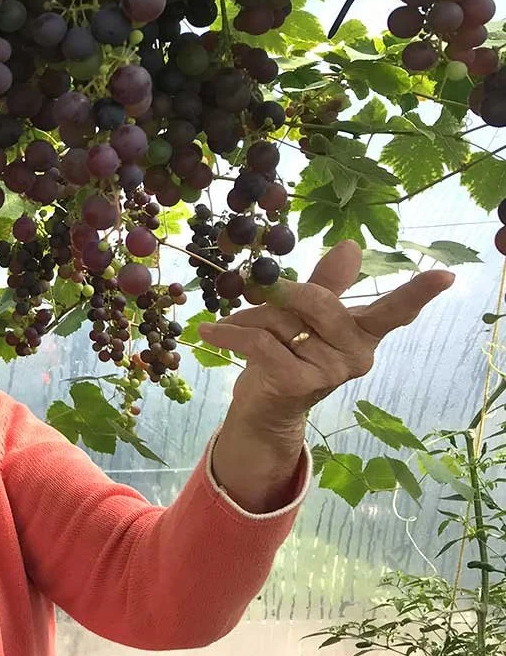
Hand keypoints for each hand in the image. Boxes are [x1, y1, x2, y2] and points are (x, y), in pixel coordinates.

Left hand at [197, 240, 454, 428]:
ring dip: (248, 316)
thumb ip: (326, 285)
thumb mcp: (305, 317)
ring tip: (232, 324)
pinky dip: (229, 333)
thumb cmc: (286, 352)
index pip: (396, 311)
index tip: (446, 276)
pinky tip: (208, 331)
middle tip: (255, 288)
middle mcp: (356, 354)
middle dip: (280, 292)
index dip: (419, 293)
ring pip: (281, 321)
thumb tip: (351, 247)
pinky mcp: (298, 383)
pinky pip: (258, 342)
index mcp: (364, 332)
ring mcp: (329, 372)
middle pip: (318, 301)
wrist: (262, 408)